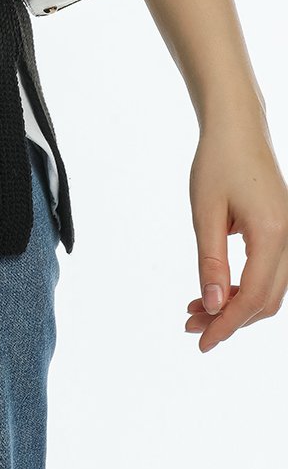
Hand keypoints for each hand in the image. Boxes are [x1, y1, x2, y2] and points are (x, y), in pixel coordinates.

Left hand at [185, 116, 287, 351]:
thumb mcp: (205, 211)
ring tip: (195, 307)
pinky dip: (242, 286)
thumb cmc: (217, 161)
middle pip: (265, 301)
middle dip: (229, 319)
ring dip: (235, 304)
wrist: (237, 127)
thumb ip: (209, 260)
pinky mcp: (282, 231)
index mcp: (273, 235)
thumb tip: (212, 305)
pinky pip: (268, 272)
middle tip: (190, 324)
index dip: (227, 324)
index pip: (252, 297)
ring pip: (269, 290)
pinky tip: (214, 287)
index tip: (202, 341)